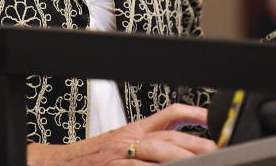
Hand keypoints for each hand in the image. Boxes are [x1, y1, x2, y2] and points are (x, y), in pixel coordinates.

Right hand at [27, 104, 215, 164]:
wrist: (57, 165)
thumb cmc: (92, 159)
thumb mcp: (122, 141)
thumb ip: (150, 140)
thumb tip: (182, 144)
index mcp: (134, 131)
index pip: (169, 114)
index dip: (193, 115)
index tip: (214, 121)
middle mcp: (129, 141)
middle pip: (169, 137)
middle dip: (196, 145)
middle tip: (218, 151)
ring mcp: (121, 157)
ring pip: (157, 154)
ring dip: (182, 159)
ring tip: (203, 162)